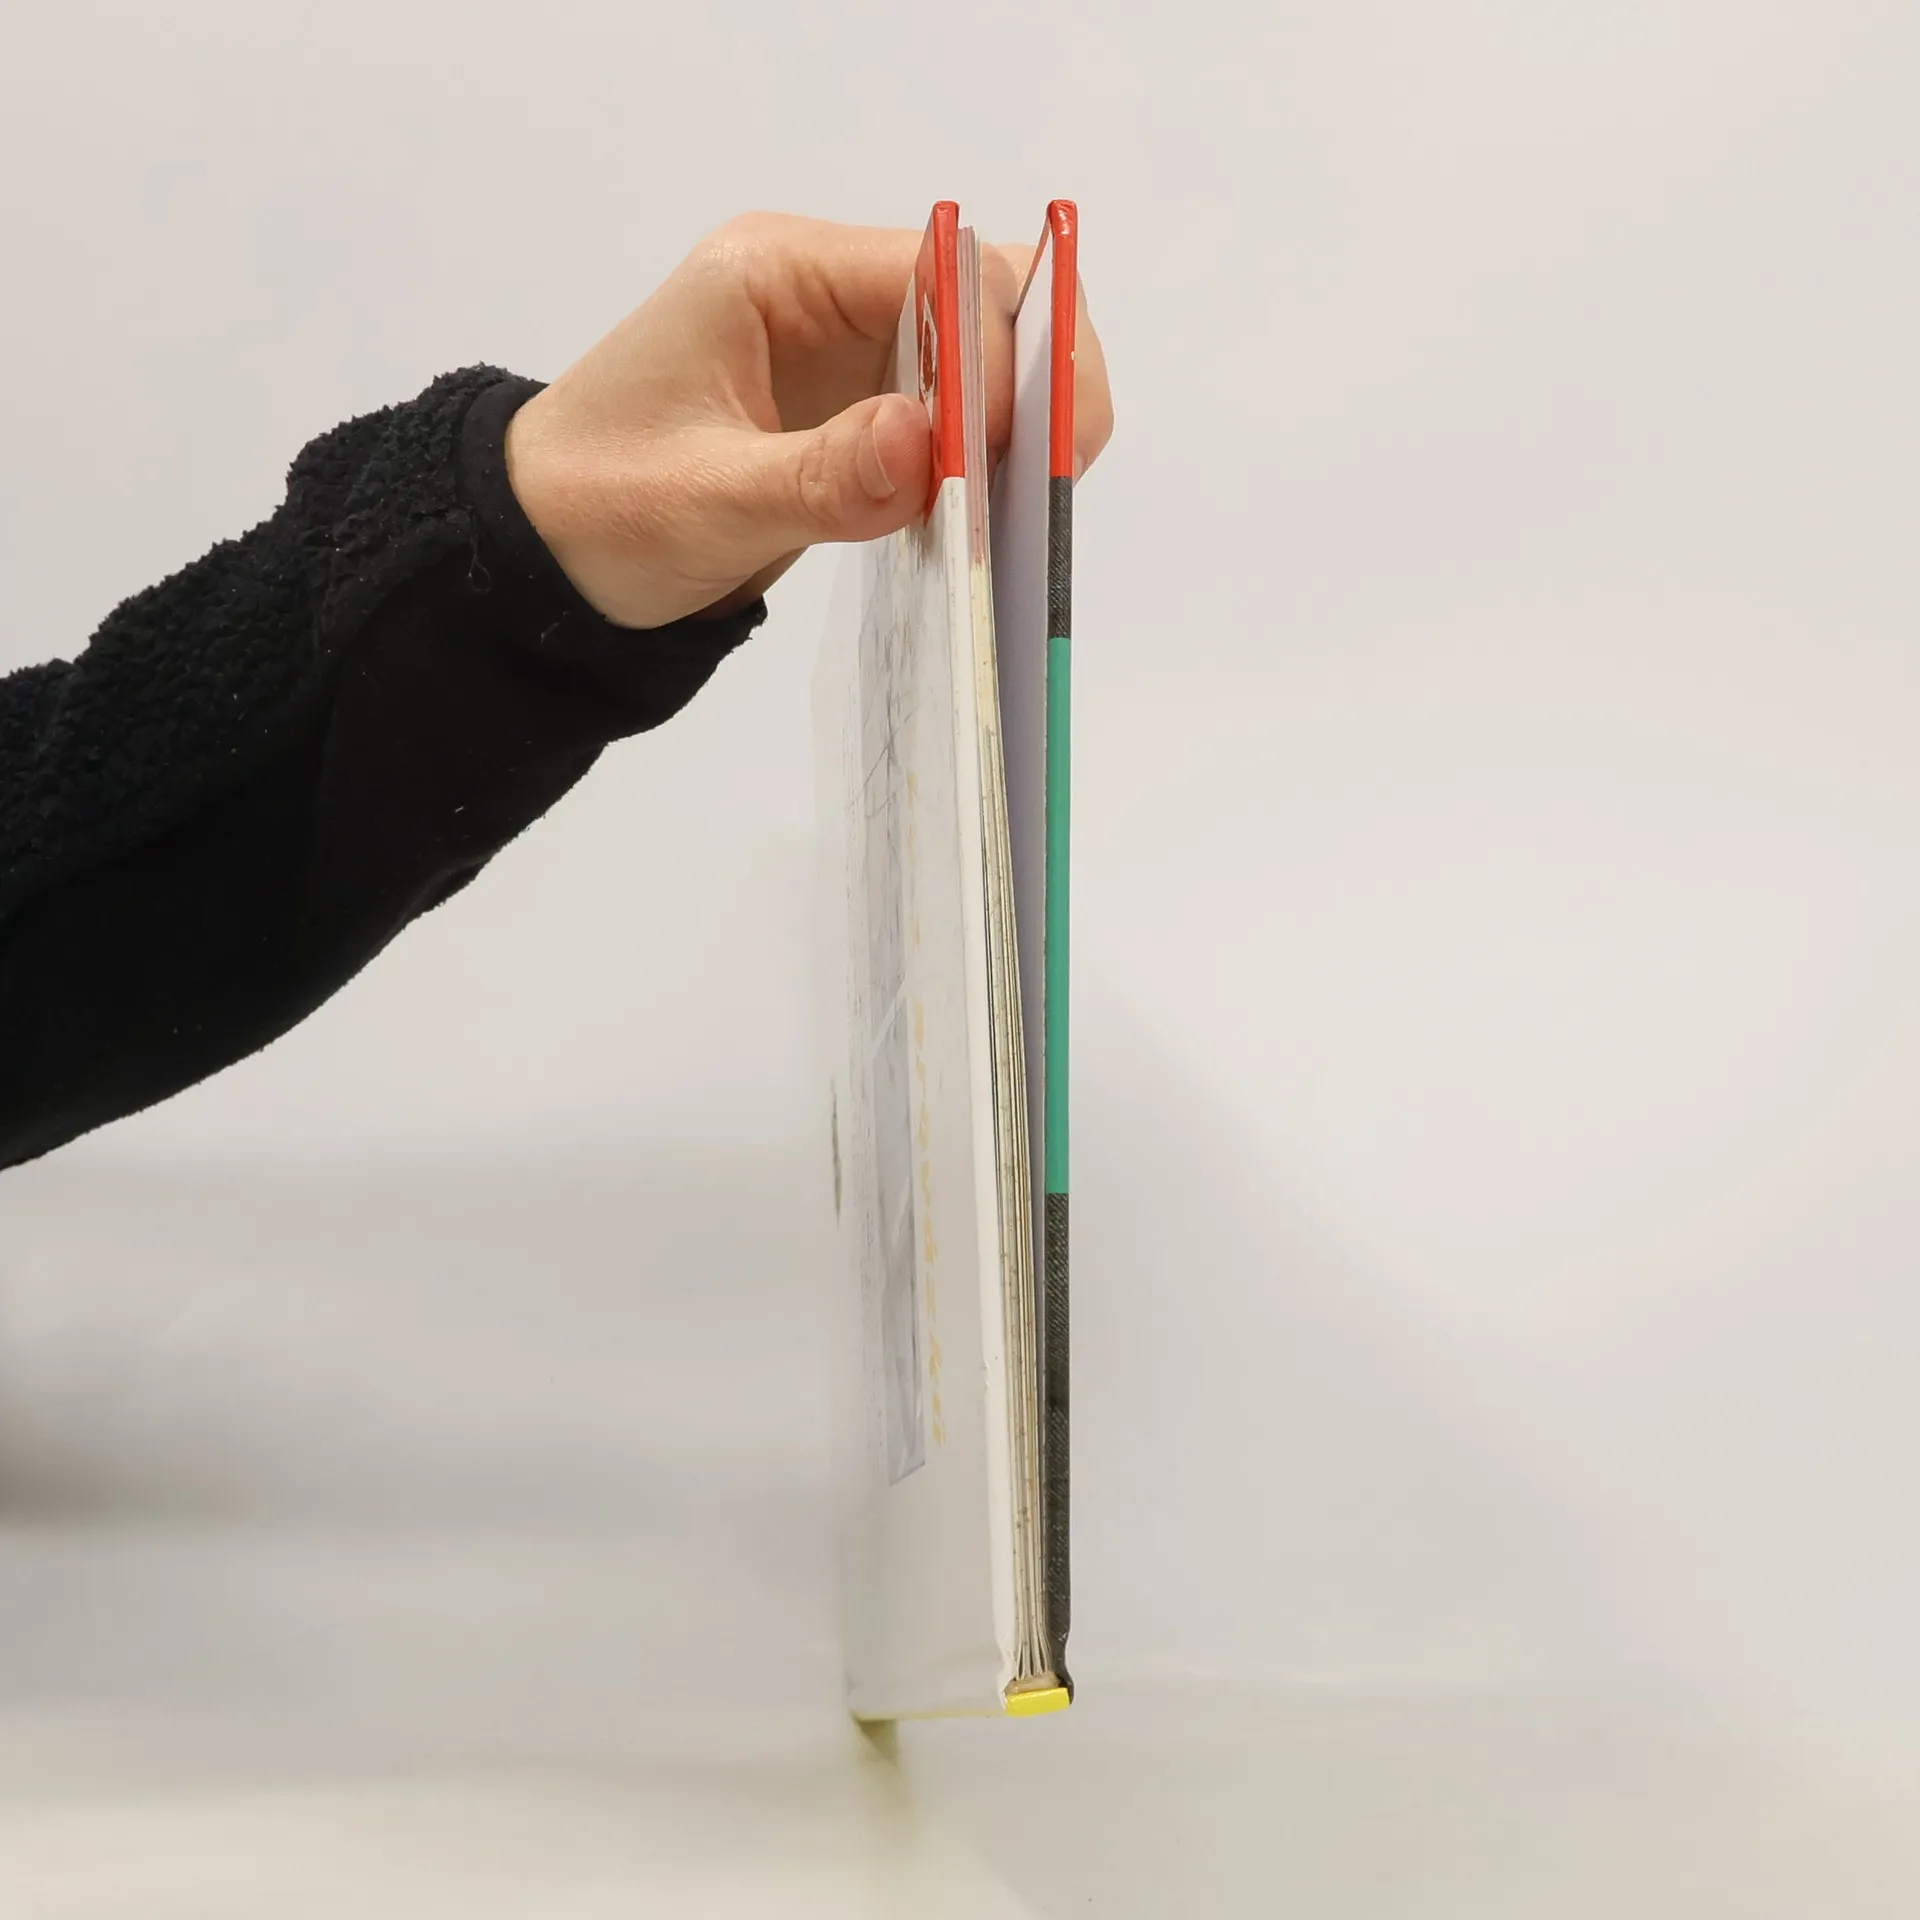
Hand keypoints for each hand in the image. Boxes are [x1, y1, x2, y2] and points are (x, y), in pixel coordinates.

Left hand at [503, 212, 1114, 629]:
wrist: (542, 555)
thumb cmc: (596, 509)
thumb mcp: (704, 501)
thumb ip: (821, 476)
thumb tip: (930, 445)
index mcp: (777, 274)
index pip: (937, 267)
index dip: (995, 343)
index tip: (1007, 443)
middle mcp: (826, 295)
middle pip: (984, 296)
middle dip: (1035, 373)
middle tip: (1060, 469)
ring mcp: (849, 357)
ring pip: (986, 359)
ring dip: (1025, 422)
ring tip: (1036, 503)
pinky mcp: (860, 420)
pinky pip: (958, 423)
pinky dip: (992, 462)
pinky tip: (998, 515)